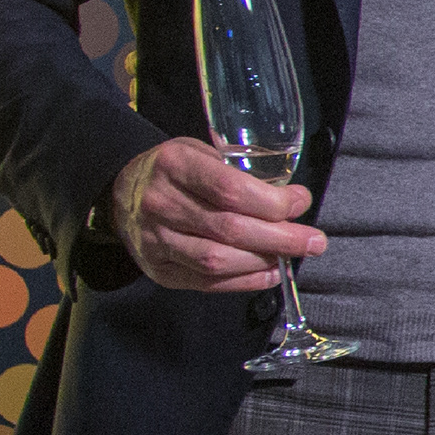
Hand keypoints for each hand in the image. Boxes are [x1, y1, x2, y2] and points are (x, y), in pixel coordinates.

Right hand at [111, 136, 321, 291]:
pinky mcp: (159, 270)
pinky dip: (245, 281)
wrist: (120, 196)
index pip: (229, 189)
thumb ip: (238, 171)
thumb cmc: (174, 171)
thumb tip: (292, 199)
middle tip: (314, 241)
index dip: (271, 201)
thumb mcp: (200, 152)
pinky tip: (269, 273)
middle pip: (229, 228)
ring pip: (218, 260)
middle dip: (280, 237)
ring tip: (292, 256)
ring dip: (263, 262)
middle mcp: (161, 203)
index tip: (301, 202)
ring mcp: (156, 240)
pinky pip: (207, 282)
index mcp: (174, 164)